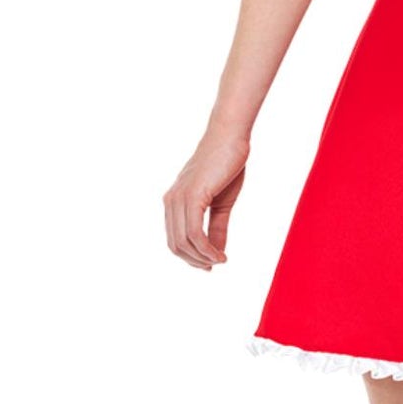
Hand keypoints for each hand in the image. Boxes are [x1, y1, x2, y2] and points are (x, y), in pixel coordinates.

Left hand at [164, 130, 248, 269]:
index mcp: (174, 202)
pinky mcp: (192, 196)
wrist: (230, 138)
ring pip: (184, 242)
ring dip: (203, 257)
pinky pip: (194, 232)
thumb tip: (216, 252)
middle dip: (196, 261)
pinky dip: (207, 248)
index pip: (174, 239)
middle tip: (216, 265)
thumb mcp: (221, 204)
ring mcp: (179, 198)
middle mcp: (171, 201)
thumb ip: (217, 227)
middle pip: (176, 245)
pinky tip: (220, 253)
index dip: (190, 257)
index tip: (210, 265)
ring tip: (221, 260)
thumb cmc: (226, 165)